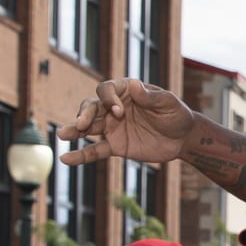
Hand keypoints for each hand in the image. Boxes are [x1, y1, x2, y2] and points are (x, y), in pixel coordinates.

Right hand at [59, 79, 194, 165]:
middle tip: (82, 123)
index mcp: (126, 92)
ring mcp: (112, 127)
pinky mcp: (115, 146)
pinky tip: (66, 159)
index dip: (108, 99)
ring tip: (62, 135)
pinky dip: (81, 156)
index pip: (107, 90)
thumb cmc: (176, 115)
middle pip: (91, 107)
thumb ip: (150, 96)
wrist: (182, 139)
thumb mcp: (168, 103)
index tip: (118, 111)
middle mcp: (114, 108)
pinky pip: (95, 151)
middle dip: (85, 114)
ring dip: (74, 130)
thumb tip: (133, 85)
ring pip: (88, 128)